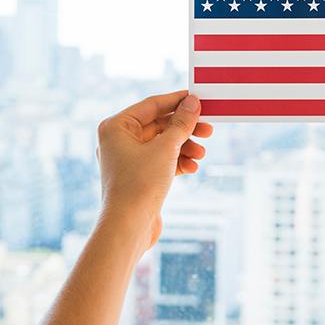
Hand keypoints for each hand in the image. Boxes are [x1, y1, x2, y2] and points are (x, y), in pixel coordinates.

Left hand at [95, 90, 212, 249]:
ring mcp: (128, 159)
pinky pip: (161, 160)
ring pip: (163, 144)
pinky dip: (178, 161)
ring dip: (185, 147)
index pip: (152, 105)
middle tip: (208, 129)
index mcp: (116, 127)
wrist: (128, 226)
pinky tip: (192, 168)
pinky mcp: (138, 176)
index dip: (177, 101)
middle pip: (159, 125)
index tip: (199, 99)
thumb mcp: (166, 148)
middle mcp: (119, 140)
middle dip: (185, 129)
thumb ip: (181, 123)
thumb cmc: (139, 184)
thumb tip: (193, 103)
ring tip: (201, 154)